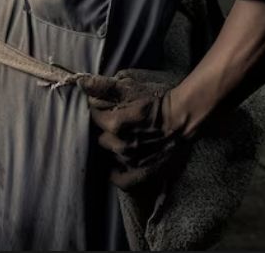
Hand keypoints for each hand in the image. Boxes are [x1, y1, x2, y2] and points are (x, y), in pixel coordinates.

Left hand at [79, 74, 189, 189]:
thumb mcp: (131, 87)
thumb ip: (103, 86)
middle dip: (105, 130)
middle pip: (101, 138)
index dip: (99, 110)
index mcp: (116, 124)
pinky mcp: (145, 172)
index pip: (95, 118)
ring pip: (111, 155)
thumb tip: (81, 83)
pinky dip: (116, 174)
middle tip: (116, 122)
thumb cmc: (157, 99)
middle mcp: (122, 146)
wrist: (183, 116)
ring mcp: (133, 161)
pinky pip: (123, 181)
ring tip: (122, 137)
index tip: (106, 107)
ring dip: (113, 147)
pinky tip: (114, 167)